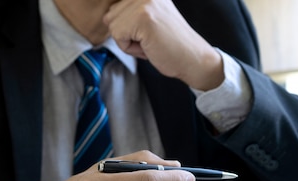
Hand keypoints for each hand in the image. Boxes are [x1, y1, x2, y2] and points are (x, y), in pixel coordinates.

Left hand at [103, 0, 223, 90]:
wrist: (192, 58)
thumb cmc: (170, 43)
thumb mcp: (148, 17)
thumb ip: (129, 11)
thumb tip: (105, 16)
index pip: (114, 7)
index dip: (125, 25)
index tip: (146, 30)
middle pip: (110, 16)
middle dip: (125, 33)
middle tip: (150, 37)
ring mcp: (144, 2)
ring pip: (113, 26)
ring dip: (128, 40)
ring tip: (150, 40)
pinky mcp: (143, 17)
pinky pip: (118, 36)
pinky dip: (131, 48)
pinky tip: (150, 45)